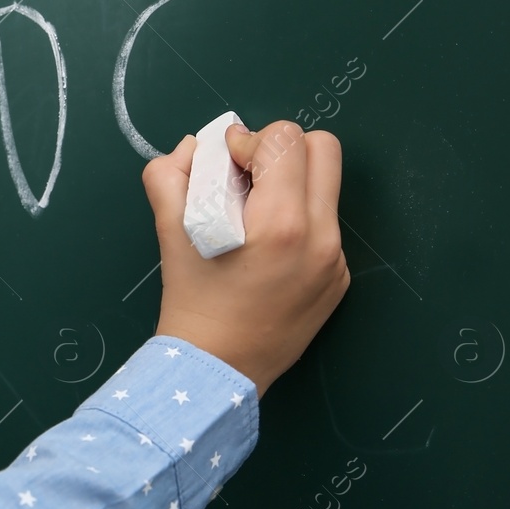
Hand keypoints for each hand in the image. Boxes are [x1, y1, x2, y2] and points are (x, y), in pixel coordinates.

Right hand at [140, 119, 348, 396]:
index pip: (284, 139)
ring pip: (326, 186)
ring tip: (256, 210)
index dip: (248, 140)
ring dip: (291, 183)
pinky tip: (267, 248)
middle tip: (249, 176)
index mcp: (281, 222)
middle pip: (323, 149)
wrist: (216, 369)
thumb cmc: (191, 300)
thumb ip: (171, 174)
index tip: (226, 164)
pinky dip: (297, 220)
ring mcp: (336, 260)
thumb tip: (194, 147)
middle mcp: (321, 237)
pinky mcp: (339, 279)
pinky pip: (325, 224)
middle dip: (281, 151)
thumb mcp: (170, 230)